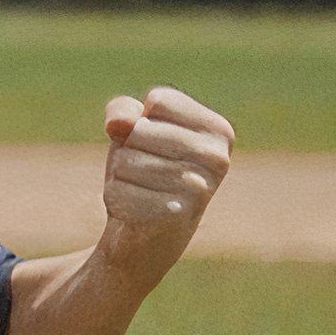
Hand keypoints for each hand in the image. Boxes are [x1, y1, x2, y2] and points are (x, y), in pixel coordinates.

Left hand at [101, 87, 233, 243]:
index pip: (160, 100)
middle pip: (139, 129)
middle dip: (128, 149)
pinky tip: (137, 211)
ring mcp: (199, 188)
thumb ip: (123, 111)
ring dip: (121, 176)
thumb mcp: (132, 132)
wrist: (147, 234)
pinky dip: (117, 199)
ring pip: (126, 160)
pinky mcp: (173, 215)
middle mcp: (218, 158)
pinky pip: (119, 189)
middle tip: (145, 173)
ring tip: (142, 191)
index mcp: (219, 131)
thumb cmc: (143, 172)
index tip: (154, 145)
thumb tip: (118, 123)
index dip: (141, 121)